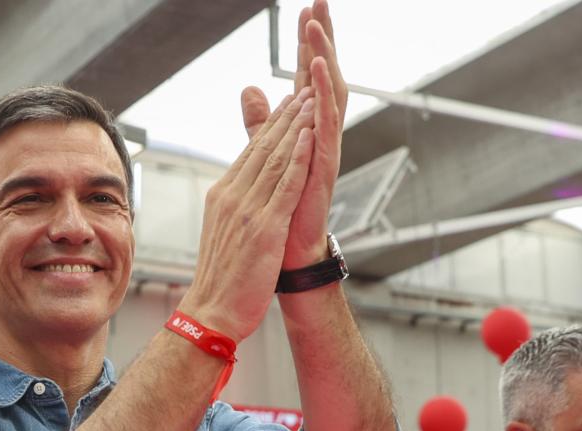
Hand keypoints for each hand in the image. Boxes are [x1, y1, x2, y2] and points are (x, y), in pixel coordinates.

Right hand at [176, 89, 316, 340]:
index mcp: (221, 197)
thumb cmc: (220, 281)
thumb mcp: (223, 234)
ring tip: (312, 102)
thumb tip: (239, 195)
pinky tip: (310, 138)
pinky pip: (285, 185)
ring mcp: (247, 211)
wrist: (211, 312)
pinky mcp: (264, 227)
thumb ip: (234, 208)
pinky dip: (298, 158)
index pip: (249, 153)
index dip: (270, 127)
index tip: (286, 105)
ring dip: (296, 128)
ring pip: (275, 159)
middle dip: (286, 117)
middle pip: (262, 148)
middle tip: (304, 91)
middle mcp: (231, 197)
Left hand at [241, 1, 346, 269]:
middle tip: (319, 3)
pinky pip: (326, 129)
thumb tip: (252, 87)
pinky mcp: (323, 169)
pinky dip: (323, 101)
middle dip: (323, 40)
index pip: (309, 77)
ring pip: (329, 96)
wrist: (286, 255)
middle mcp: (320, 135)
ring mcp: (324, 151)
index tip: (306, 9)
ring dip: (324, 61)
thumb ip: (260, 121)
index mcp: (306, 129)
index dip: (309, 45)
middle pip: (326, 77)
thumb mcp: (265, 154)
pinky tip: (319, 75)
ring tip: (316, 29)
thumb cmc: (281, 209)